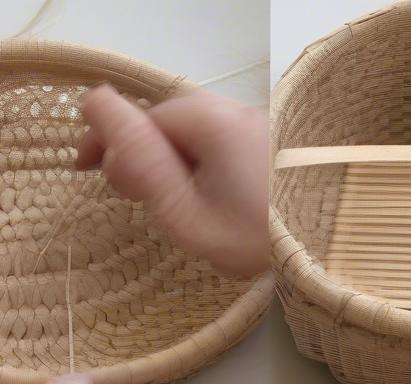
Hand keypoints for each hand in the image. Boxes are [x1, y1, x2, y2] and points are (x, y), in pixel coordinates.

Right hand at [76, 85, 268, 278]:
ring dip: (169, 159)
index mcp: (208, 122)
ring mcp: (256, 124)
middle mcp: (233, 110)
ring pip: (193, 132)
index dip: (104, 140)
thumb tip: (100, 112)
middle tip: (126, 193)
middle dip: (139, 152)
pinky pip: (219, 142)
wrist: (328, 245)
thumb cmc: (258, 240)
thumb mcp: (187, 215)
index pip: (139, 117)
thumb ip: (141, 165)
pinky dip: (198, 162)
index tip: (81, 166)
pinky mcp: (270, 142)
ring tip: (165, 199)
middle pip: (166, 121)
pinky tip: (203, 194)